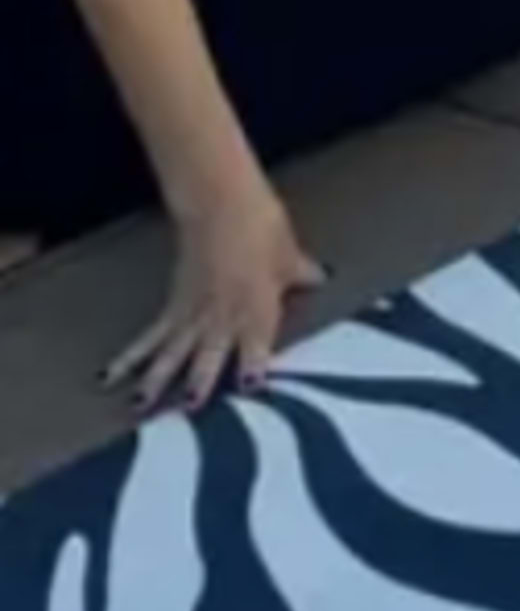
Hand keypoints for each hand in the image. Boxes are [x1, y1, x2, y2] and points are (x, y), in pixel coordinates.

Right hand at [112, 189, 318, 412]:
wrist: (221, 201)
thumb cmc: (261, 225)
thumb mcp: (288, 251)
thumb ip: (300, 273)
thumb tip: (320, 278)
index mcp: (257, 306)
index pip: (257, 345)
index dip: (254, 368)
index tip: (249, 392)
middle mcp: (223, 316)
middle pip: (210, 354)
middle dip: (201, 382)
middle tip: (189, 408)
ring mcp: (194, 313)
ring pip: (173, 353)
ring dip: (157, 379)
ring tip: (140, 406)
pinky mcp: (173, 306)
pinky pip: (151, 337)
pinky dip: (130, 357)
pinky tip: (109, 376)